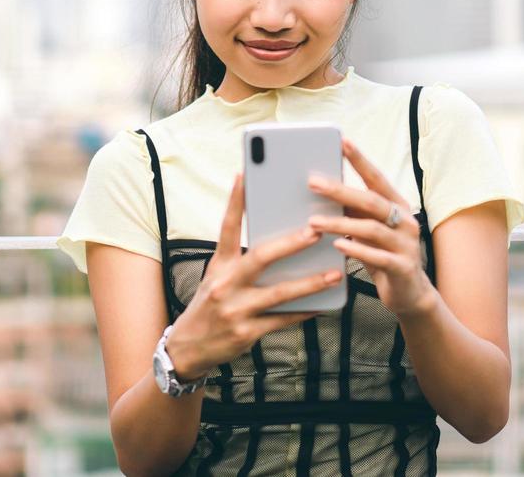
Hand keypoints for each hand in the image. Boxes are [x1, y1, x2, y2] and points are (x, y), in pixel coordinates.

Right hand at [165, 174, 342, 380]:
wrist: (187, 348)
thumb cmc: (211, 303)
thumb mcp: (217, 276)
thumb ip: (241, 257)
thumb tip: (278, 235)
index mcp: (219, 264)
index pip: (227, 227)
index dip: (235, 201)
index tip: (245, 175)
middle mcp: (226, 284)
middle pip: (261, 257)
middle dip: (291, 243)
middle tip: (316, 230)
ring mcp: (236, 309)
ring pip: (279, 293)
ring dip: (310, 282)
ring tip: (335, 273)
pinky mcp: (247, 332)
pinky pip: (283, 320)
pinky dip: (306, 312)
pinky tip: (326, 305)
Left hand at [306, 138, 437, 320]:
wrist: (410, 294)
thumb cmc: (383, 255)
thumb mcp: (368, 230)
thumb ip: (353, 212)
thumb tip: (323, 190)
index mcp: (397, 206)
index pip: (377, 178)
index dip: (360, 160)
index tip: (342, 142)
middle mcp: (405, 221)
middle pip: (371, 200)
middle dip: (341, 190)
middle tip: (313, 183)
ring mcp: (406, 244)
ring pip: (371, 228)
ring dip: (340, 223)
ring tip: (314, 221)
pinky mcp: (402, 267)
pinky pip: (378, 256)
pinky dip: (356, 249)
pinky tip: (337, 244)